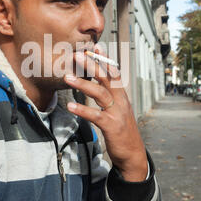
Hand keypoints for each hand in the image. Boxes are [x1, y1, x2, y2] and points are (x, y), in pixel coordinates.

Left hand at [64, 45, 147, 181]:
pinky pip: (96, 115)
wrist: (133, 154)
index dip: (105, 59)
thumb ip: (108, 97)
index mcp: (121, 96)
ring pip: (100, 93)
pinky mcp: (112, 126)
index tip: (95, 46)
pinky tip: (70, 105)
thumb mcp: (117, 110)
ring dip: (83, 84)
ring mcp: (117, 113)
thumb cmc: (121, 131)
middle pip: (107, 78)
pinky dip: (83, 110)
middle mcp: (121, 101)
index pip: (113, 72)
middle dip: (91, 65)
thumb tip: (96, 85)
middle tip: (77, 55)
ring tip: (67, 78)